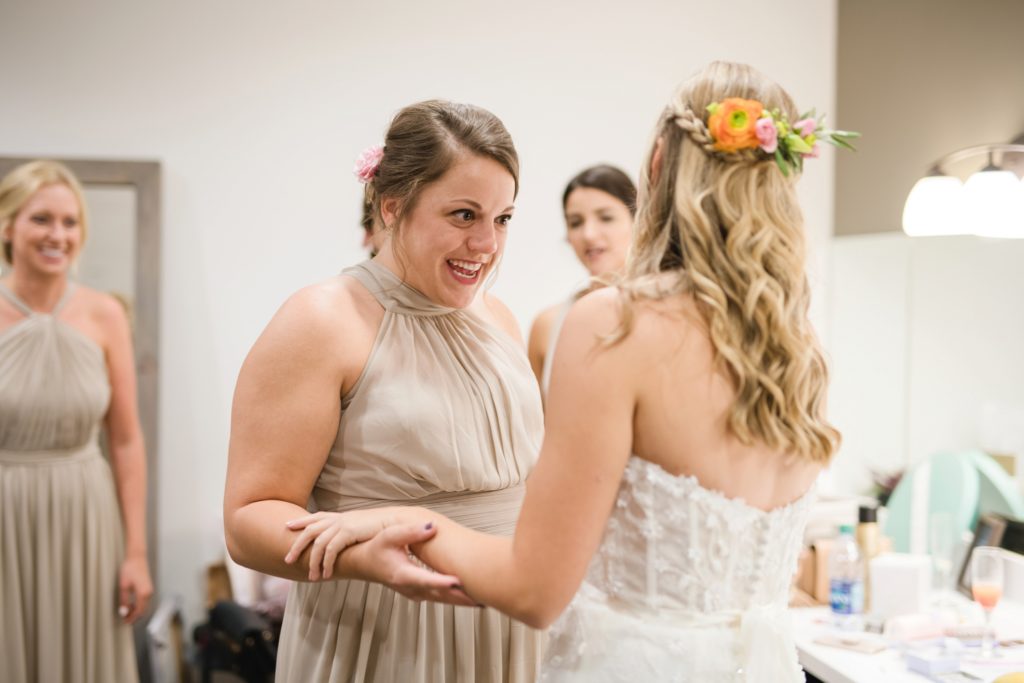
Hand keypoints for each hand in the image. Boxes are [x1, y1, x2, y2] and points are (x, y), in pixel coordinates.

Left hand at [118, 555, 152, 623]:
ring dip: (137, 611)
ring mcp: (150, 590)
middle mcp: (149, 593)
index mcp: (144, 594)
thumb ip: (124, 601)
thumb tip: (124, 612)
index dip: (132, 618)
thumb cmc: (129, 569)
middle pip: (143, 610)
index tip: (125, 622)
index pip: (139, 612)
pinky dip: (139, 605)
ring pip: (145, 606)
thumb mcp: (124, 586)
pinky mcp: (149, 588)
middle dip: (135, 616)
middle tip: (125, 620)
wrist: (137, 557)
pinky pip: (145, 601)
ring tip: (126, 612)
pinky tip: (131, 604)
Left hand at [285, 508, 400, 580]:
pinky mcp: (348, 532)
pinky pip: (330, 550)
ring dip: (312, 561)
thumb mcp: (362, 527)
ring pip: (318, 543)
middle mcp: (338, 519)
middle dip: (297, 545)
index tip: (287, 526)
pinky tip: (326, 574)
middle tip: (288, 560)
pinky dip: (326, 563)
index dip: (301, 521)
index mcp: (340, 517)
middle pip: (310, 530)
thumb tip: (346, 542)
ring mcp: (343, 524)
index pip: (315, 517)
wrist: (397, 521)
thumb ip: (351, 533)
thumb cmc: (383, 527)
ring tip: (312, 577)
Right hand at [342, 522, 478, 607]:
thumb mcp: (389, 536)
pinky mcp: (419, 593)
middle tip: (483, 597)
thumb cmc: (375, 549)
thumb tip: (431, 526)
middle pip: (440, 595)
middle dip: (461, 597)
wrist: (363, 564)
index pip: (426, 580)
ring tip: (483, 599)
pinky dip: (454, 598)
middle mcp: (410, 588)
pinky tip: (469, 596)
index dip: (442, 582)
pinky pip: (440, 598)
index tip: (459, 581)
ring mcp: (415, 593)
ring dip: (461, 601)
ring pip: (442, 599)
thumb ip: (410, 532)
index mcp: (403, 574)